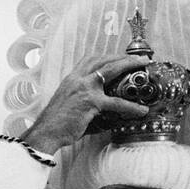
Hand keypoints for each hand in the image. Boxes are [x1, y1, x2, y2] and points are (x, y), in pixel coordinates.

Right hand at [20, 52, 151, 156]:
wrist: (46, 132)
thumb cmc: (57, 123)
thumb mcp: (70, 107)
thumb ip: (87, 105)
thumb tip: (106, 117)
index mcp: (72, 78)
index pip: (91, 59)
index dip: (107, 56)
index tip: (119, 56)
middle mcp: (78, 78)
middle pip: (103, 60)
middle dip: (122, 56)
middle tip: (138, 58)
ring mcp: (84, 88)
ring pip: (111, 70)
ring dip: (129, 65)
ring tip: (143, 66)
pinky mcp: (90, 102)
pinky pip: (115, 103)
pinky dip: (130, 106)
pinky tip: (141, 110)